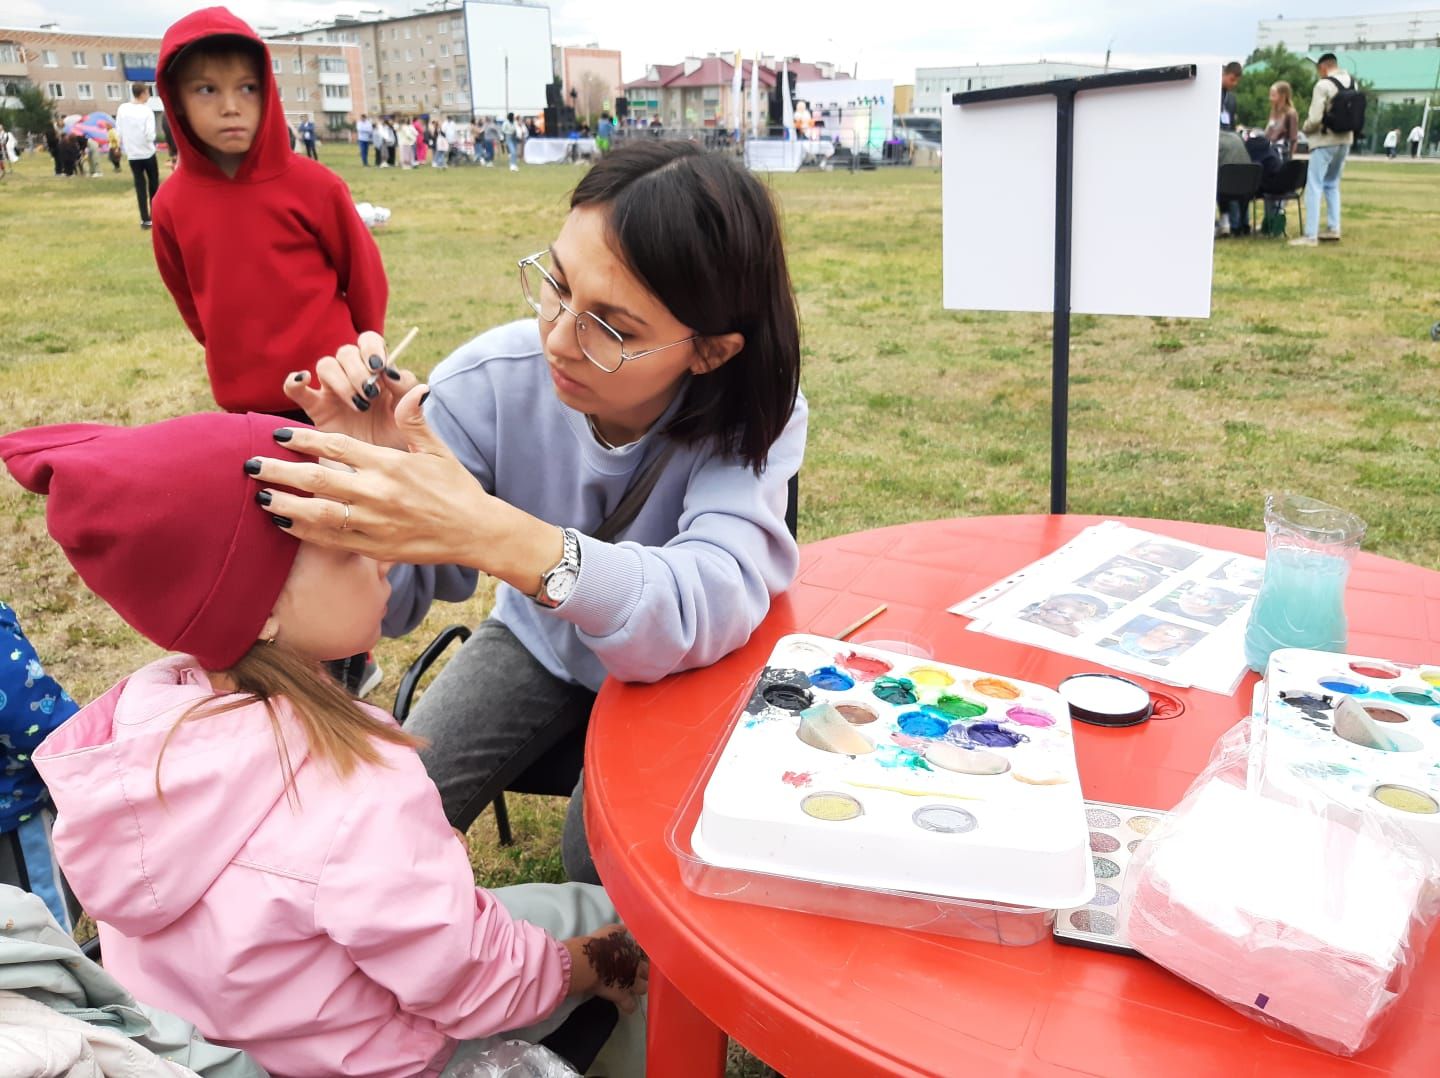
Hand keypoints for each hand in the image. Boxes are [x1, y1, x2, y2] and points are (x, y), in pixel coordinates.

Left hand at [246, 388, 562, 589]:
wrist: (475, 532)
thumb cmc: (456, 487)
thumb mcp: (437, 449)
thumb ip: (414, 420)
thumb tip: (411, 386)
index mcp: (390, 465)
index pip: (336, 447)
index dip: (303, 440)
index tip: (278, 434)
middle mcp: (378, 493)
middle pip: (317, 479)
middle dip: (278, 470)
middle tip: (249, 465)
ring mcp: (375, 523)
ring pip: (317, 512)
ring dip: (284, 503)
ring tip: (259, 495)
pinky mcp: (375, 547)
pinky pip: (331, 539)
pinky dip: (304, 530)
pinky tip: (283, 522)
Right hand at [283, 330, 418, 450]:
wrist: (384, 471)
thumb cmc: (400, 439)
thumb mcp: (413, 416)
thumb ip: (407, 391)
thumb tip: (394, 372)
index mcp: (378, 371)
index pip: (369, 341)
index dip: (371, 348)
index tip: (379, 368)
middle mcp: (353, 376)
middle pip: (346, 352)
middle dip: (358, 370)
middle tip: (371, 394)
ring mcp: (333, 391)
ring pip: (326, 365)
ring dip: (341, 381)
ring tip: (358, 406)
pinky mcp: (316, 409)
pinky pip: (296, 389)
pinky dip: (295, 380)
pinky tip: (303, 380)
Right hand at [563, 925, 648, 1013]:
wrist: (587, 962)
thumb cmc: (596, 944)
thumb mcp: (608, 931)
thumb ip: (619, 930)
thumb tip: (624, 929)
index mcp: (633, 950)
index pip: (646, 954)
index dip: (642, 957)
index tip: (637, 959)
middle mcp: (636, 966)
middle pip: (647, 972)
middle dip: (643, 974)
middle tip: (634, 974)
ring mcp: (631, 982)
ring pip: (643, 989)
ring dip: (637, 989)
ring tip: (630, 989)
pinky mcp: (621, 995)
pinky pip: (630, 1005)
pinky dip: (628, 1006)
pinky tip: (625, 1005)